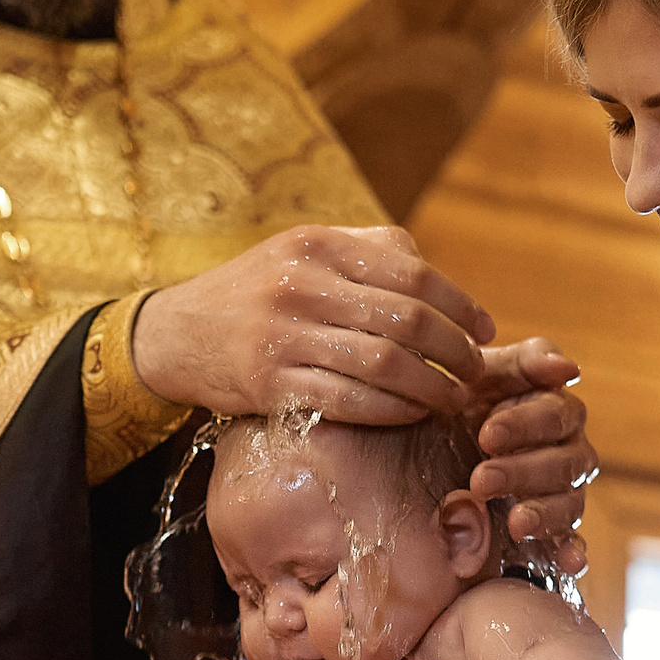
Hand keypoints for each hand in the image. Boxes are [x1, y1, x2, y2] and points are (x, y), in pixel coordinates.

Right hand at [132, 225, 493, 422]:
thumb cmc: (255, 292)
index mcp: (317, 245)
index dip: (459, 306)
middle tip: (476, 370)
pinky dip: (392, 412)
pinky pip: (349, 402)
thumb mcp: (301, 253)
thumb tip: (435, 275)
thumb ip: (366, 253)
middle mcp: (300, 286)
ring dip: (432, 388)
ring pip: (383, 366)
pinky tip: (413, 414)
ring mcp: (283, 337)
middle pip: (406, 321)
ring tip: (454, 399)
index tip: (484, 329)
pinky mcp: (270, 385)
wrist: (174, 333)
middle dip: (454, 351)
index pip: (412, 274)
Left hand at [467, 338, 597, 575]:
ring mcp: (560, 493)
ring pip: (572, 504)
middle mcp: (566, 452)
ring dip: (545, 513)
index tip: (486, 436)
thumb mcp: (477, 373)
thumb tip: (569, 368)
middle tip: (481, 480)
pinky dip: (573, 554)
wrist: (416, 447)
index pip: (558, 415)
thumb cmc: (452, 403)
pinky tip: (569, 563)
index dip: (526, 425)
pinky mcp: (550, 532)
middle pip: (568, 463)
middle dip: (525, 472)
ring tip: (515, 523)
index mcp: (553, 411)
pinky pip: (573, 544)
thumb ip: (524, 362)